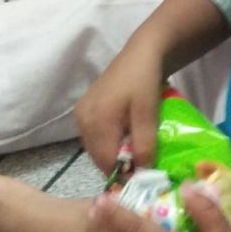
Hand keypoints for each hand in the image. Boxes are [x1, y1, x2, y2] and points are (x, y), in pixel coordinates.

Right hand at [75, 42, 163, 173]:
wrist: (141, 53)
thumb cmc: (145, 81)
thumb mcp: (148, 113)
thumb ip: (144, 144)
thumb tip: (143, 174)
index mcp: (96, 121)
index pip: (106, 162)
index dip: (124, 174)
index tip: (144, 178)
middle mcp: (82, 120)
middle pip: (99, 157)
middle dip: (119, 166)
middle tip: (142, 167)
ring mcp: (81, 114)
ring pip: (96, 148)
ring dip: (114, 154)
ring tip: (136, 153)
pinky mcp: (85, 109)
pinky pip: (95, 136)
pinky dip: (109, 142)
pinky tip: (126, 138)